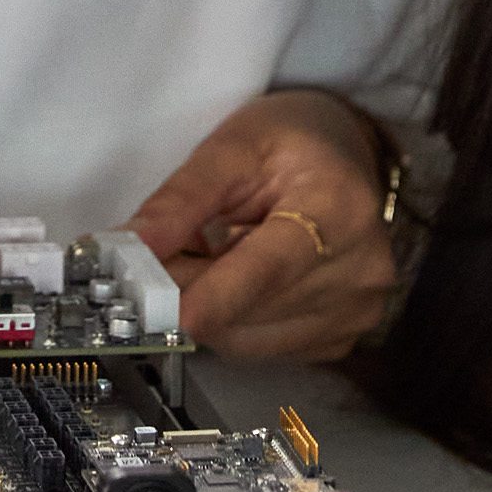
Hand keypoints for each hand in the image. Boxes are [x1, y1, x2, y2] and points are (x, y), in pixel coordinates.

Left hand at [123, 90, 394, 360]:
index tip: (169, 314)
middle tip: (158, 259)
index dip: (216, 296)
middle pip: (251, 307)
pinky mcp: (342, 337)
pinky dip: (236, 321)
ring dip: (210, 307)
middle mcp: (360, 268)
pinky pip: (264, 347)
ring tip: (215, 255)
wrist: (343, 156)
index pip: (270, 267)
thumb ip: (179, 200)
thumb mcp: (229, 148)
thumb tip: (132, 246)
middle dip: (190, 289)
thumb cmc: (290, 143)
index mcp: (339, 207)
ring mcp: (356, 309)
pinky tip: (242, 280)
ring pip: (248, 337)